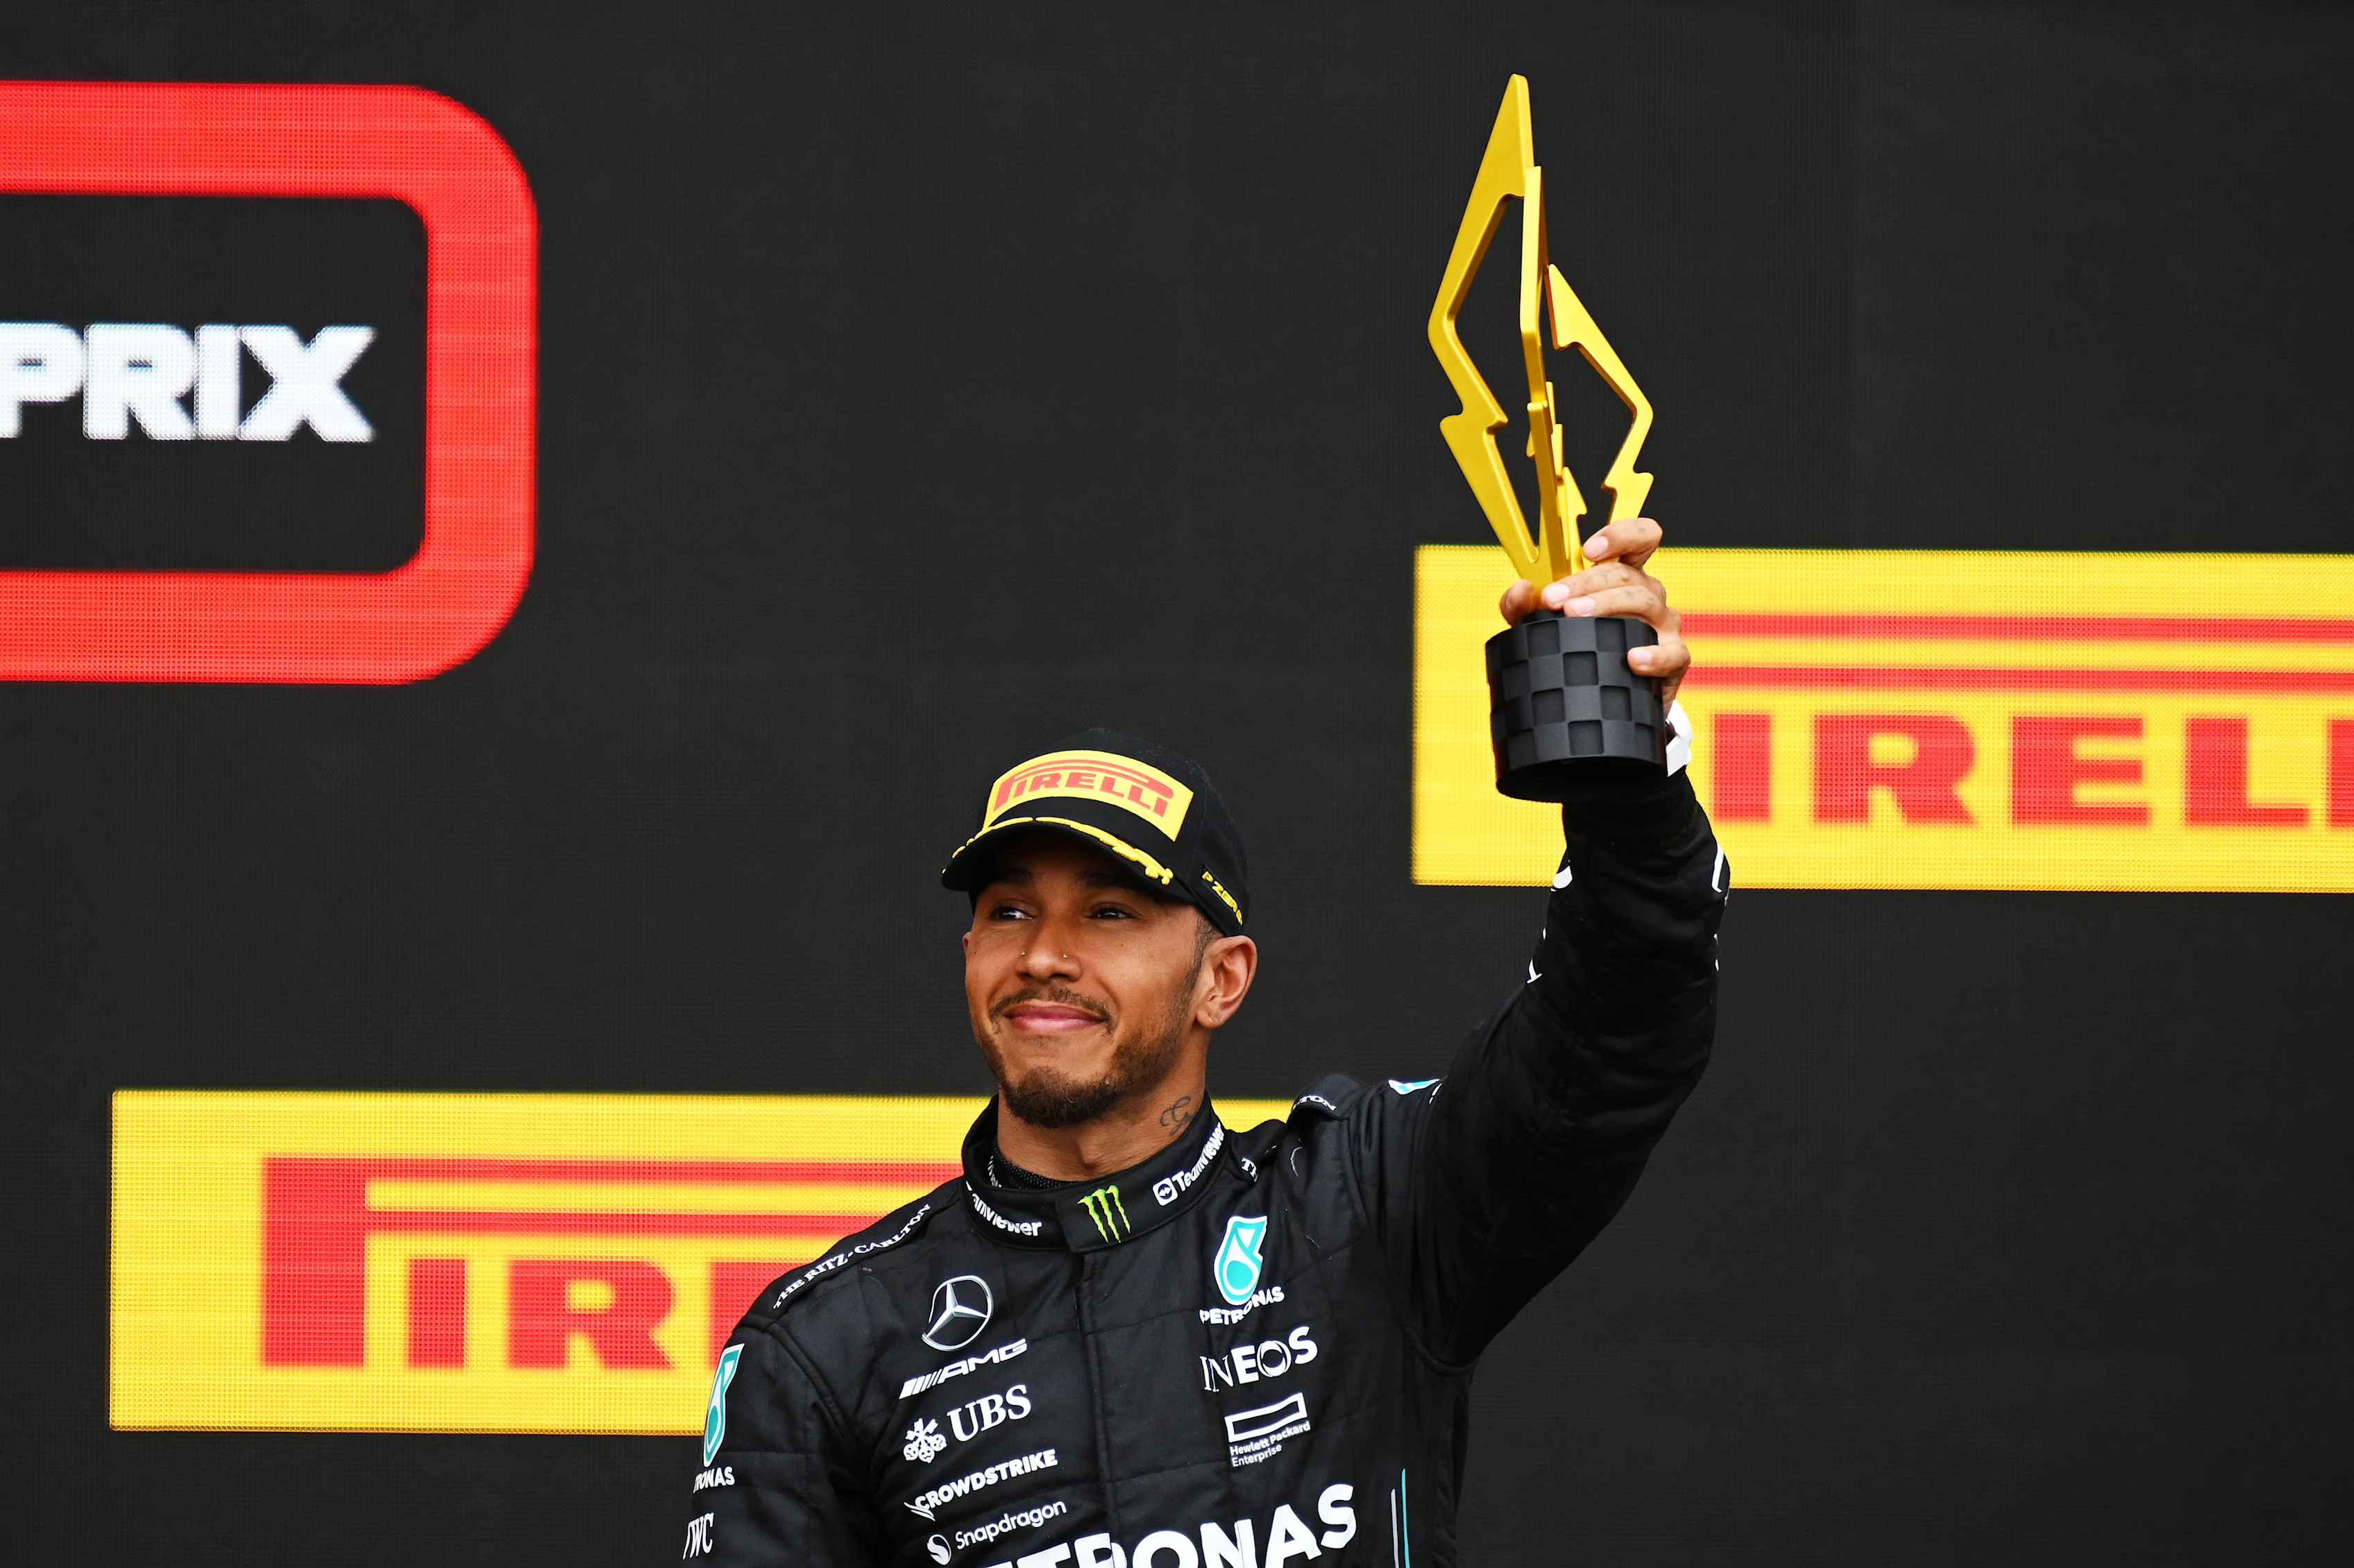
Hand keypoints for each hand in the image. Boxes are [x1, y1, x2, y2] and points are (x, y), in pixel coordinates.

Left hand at [1497, 518, 1690, 708]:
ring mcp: (1664, 626)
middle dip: (1586, 581)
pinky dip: (1653, 655)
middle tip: (1553, 599)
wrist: (1604, 701)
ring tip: (1575, 616)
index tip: (1588, 550)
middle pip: (1627, 574)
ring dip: (1607, 604)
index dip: (1620, 535)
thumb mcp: (1547, 626)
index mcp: (1625, 578)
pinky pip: (1672, 653)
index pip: (1639, 540)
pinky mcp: (1674, 660)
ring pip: (1644, 601)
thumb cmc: (1582, 652)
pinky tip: (1632, 658)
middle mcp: (1649, 595)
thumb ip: (1525, 608)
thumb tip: (1520, 589)